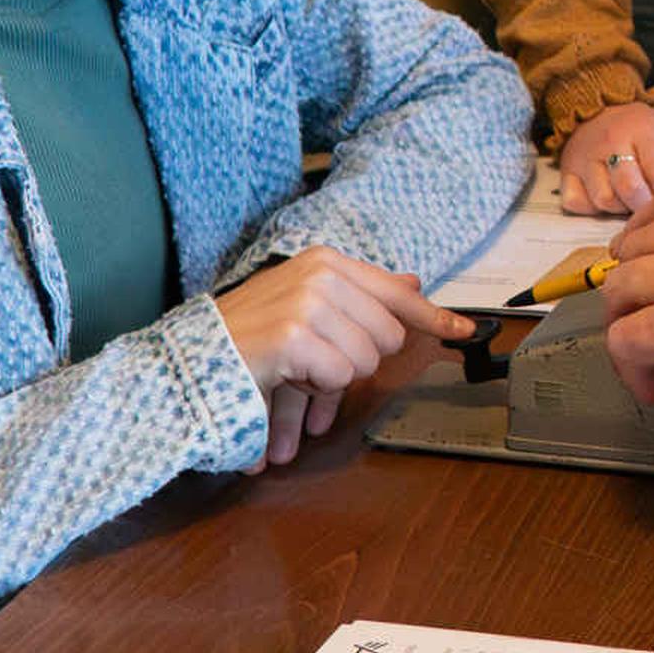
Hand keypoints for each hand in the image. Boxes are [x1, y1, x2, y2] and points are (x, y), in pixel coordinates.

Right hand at [213, 246, 474, 466]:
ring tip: (297, 369)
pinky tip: (286, 377)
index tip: (463, 330)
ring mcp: (309, 302)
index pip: (396, 293)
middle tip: (315, 361)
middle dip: (356, 360)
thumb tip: (413, 285)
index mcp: (327, 263)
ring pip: (367, 360)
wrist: (190, 360)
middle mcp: (322, 273)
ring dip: (333, 378)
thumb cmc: (249, 337)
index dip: (433, 317)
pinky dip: (316, 390)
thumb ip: (362, 297)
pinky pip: (341, 377)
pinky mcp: (296, 336)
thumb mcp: (307, 305)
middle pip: (388, 337)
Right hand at [555, 102, 653, 212]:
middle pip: (630, 188)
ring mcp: (585, 158)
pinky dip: (590, 208)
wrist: (598, 108)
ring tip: (628, 202)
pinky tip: (603, 199)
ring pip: (603, 199)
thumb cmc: (638, 129)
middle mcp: (611, 143)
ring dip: (619, 209)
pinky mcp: (566, 171)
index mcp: (642, 131)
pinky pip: (575, 202)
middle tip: (651, 208)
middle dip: (645, 206)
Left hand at [600, 179, 653, 419]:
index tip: (636, 253)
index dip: (644, 231)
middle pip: (639, 243)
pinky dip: (631, 367)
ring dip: (626, 322)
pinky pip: (625, 339)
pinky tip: (652, 386)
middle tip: (635, 310)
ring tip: (643, 356)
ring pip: (621, 286)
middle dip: (631, 279)